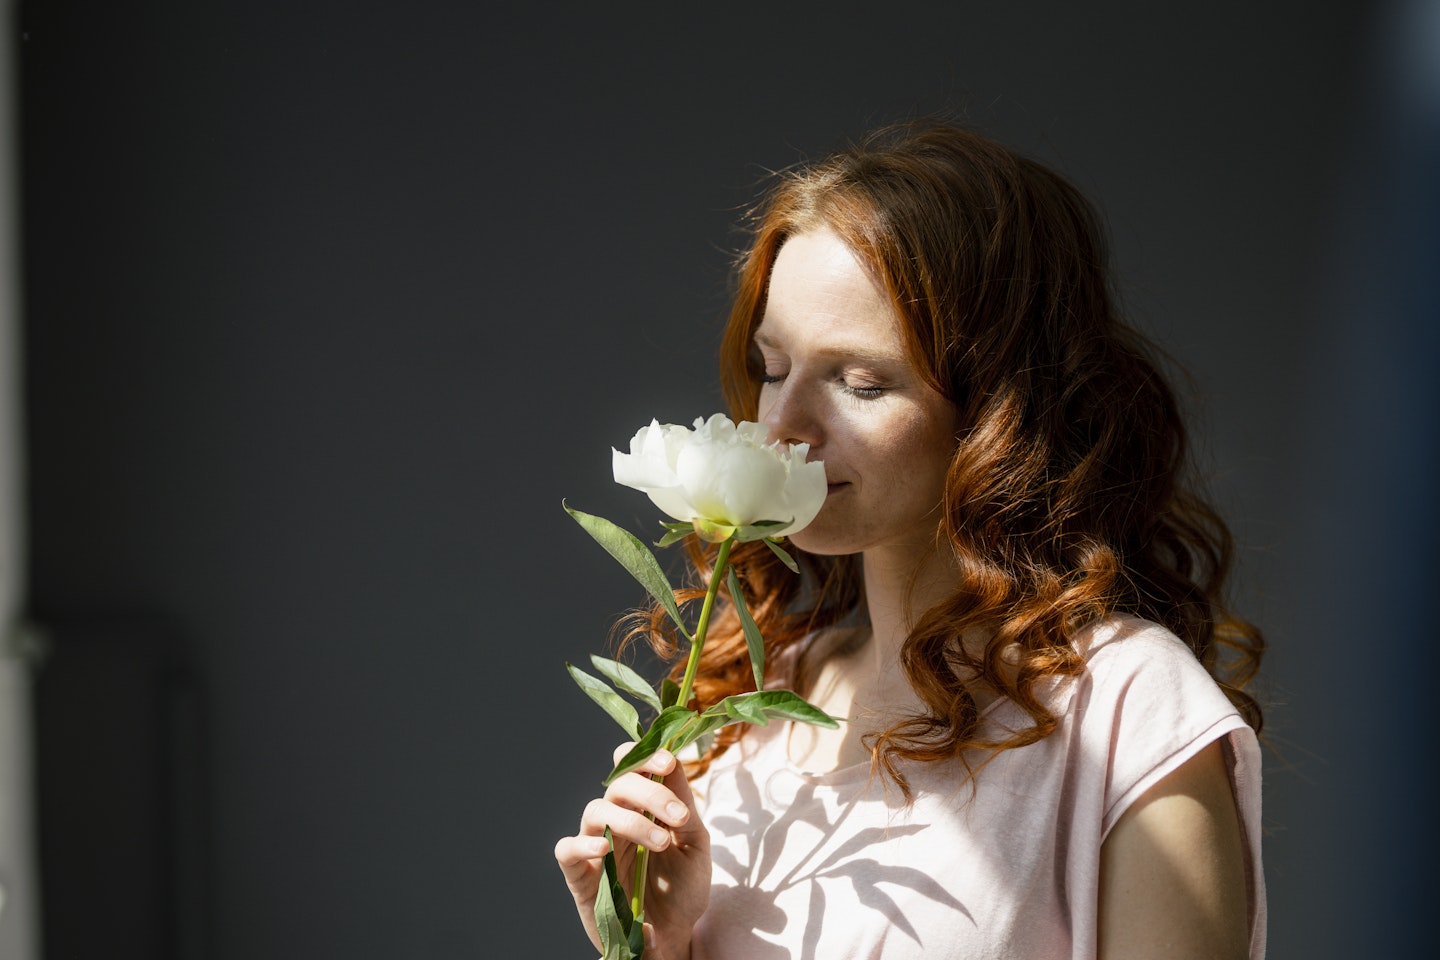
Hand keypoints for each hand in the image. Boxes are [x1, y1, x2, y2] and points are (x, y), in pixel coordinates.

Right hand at [555, 744, 710, 958]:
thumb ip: (684, 806)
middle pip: (617, 785)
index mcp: (641, 808)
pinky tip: (604, 847)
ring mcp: (595, 847)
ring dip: (629, 821)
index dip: (645, 757)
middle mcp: (615, 821)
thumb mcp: (694, 846)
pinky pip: (566, 850)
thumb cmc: (682, 890)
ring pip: (595, 810)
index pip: (631, 768)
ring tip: (659, 842)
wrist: (674, 938)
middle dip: (648, 791)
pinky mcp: (580, 876)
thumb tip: (675, 763)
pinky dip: (581, 843)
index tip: (669, 762)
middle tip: (677, 815)